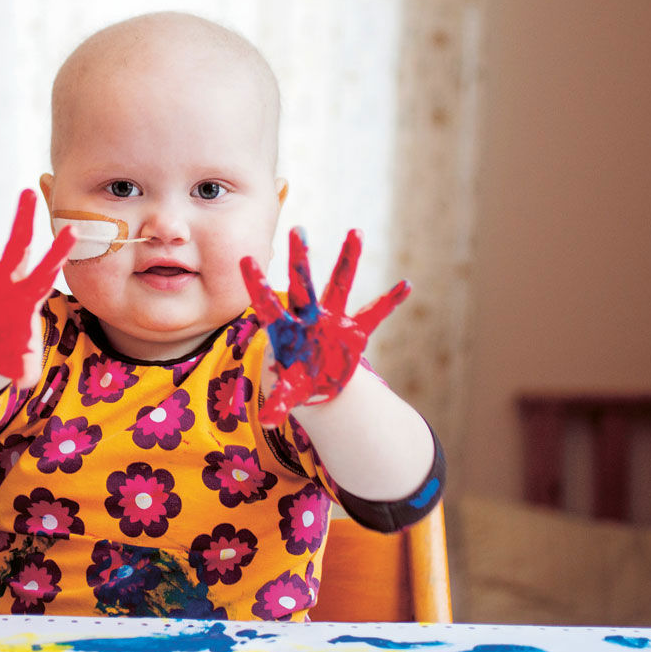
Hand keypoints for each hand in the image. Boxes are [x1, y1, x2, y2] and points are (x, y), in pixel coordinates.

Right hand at [0, 186, 76, 379]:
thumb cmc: (10, 355)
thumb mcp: (19, 367)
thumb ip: (23, 370)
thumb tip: (21, 382)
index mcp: (25, 298)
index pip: (45, 272)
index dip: (57, 254)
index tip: (72, 230)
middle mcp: (6, 282)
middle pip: (17, 246)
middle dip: (23, 220)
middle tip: (30, 193)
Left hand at [240, 228, 409, 427]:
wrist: (319, 381)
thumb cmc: (297, 382)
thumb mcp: (289, 393)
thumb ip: (279, 404)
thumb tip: (266, 423)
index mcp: (285, 330)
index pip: (266, 305)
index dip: (256, 285)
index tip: (244, 259)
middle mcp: (308, 318)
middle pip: (303, 285)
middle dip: (301, 259)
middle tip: (297, 228)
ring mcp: (332, 320)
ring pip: (340, 285)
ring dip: (348, 260)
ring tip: (356, 231)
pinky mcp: (355, 330)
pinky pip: (374, 313)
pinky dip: (390, 301)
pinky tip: (406, 285)